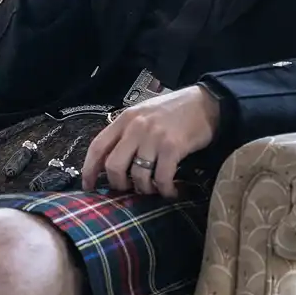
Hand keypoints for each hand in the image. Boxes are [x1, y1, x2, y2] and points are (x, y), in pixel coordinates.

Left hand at [80, 85, 221, 198]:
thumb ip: (127, 134)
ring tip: (153, 189)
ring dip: (144, 189)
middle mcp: (136, 127)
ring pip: (137, 175)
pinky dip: (165, 190)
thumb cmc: (174, 111)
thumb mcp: (143, 115)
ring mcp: (154, 137)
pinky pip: (162, 178)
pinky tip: (170, 192)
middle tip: (128, 189)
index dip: (89, 170)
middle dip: (118, 184)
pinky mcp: (172, 147)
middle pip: (113, 166)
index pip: (97, 147)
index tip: (88, 186)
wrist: (206, 102)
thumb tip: (111, 163)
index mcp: (125, 119)